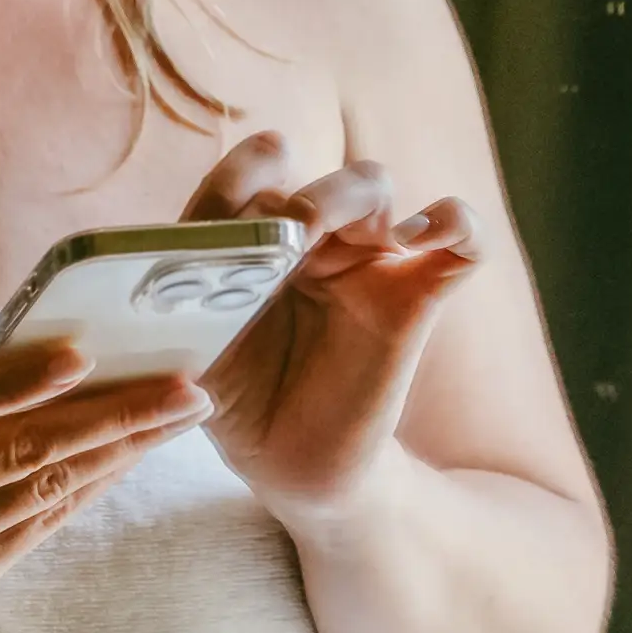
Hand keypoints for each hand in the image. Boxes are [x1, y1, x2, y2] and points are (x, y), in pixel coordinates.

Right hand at [0, 340, 207, 632]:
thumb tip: (9, 370)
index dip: (21, 379)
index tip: (85, 351)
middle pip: (23, 451)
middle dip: (115, 416)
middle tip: (186, 386)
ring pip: (45, 492)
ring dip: (121, 452)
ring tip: (180, 418)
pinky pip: (36, 531)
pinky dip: (86, 492)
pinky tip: (126, 463)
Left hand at [184, 131, 484, 525]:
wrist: (293, 466)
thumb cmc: (240, 400)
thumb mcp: (197, 346)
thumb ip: (184, 298)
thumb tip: (167, 262)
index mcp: (260, 240)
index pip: (255, 179)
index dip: (249, 166)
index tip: (253, 166)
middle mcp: (317, 241)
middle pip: (320, 176)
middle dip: (311, 193)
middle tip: (296, 227)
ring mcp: (371, 264)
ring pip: (377, 188)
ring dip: (356, 196)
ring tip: (337, 234)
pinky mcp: (418, 297)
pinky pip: (464, 240)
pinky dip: (454, 221)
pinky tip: (419, 236)